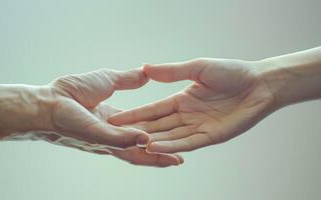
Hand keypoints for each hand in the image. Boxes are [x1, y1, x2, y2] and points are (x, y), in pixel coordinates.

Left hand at [30, 69, 181, 166]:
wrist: (48, 100)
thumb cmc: (71, 92)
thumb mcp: (107, 80)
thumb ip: (127, 80)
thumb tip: (145, 74)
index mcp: (116, 123)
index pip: (142, 132)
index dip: (160, 136)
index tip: (177, 137)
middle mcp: (112, 136)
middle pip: (141, 148)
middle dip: (162, 154)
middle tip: (181, 159)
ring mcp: (104, 139)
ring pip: (133, 151)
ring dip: (154, 157)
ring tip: (175, 160)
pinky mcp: (95, 136)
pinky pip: (117, 141)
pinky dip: (133, 143)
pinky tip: (149, 143)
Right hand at [109, 59, 275, 152]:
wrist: (259, 83)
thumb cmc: (231, 72)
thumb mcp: (198, 68)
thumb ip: (172, 72)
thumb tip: (145, 68)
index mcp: (181, 100)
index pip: (153, 109)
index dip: (134, 114)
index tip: (115, 118)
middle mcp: (186, 116)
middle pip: (158, 126)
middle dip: (137, 131)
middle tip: (116, 137)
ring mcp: (197, 127)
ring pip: (169, 137)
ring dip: (151, 141)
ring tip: (132, 144)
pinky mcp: (210, 137)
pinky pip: (187, 142)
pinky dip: (171, 146)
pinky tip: (156, 148)